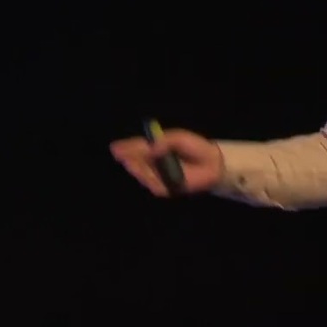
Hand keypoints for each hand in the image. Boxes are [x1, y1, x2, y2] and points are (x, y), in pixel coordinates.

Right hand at [110, 128, 224, 196]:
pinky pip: (154, 185)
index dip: (125, 148)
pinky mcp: (165, 188)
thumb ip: (163, 142)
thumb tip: (150, 149)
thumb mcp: (178, 138)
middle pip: (135, 163)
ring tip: (144, 162)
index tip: (115, 147)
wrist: (212, 162)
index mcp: (154, 149)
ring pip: (141, 174)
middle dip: (129, 159)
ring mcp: (157, 177)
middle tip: (126, 155)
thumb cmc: (195, 147)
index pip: (135, 148)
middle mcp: (153, 164)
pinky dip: (153, 179)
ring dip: (140, 169)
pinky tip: (155, 174)